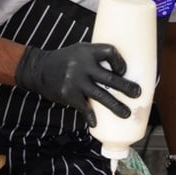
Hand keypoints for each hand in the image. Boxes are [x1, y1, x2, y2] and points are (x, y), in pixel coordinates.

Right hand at [15, 43, 140, 125]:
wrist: (38, 69)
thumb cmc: (65, 60)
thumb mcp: (79, 51)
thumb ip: (96, 57)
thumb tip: (121, 70)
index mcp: (87, 51)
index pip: (110, 51)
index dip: (120, 61)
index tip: (124, 71)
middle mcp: (82, 65)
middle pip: (110, 77)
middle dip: (126, 87)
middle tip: (137, 93)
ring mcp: (75, 80)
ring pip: (101, 95)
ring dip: (116, 106)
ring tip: (126, 114)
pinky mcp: (68, 94)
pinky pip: (84, 107)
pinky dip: (91, 117)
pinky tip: (96, 123)